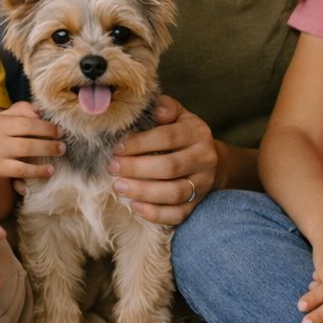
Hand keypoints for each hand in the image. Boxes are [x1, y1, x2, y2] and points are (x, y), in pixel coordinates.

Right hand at [0, 102, 62, 180]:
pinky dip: (36, 171)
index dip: (46, 125)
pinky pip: (20, 171)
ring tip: (60, 154)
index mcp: (0, 121)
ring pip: (25, 151)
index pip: (26, 120)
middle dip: (49, 138)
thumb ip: (20, 110)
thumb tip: (39, 110)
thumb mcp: (0, 118)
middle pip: (28, 134)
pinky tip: (49, 171)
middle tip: (63, 144)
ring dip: (46, 152)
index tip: (60, 130)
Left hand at [107, 95, 218, 224]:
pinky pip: (178, 214)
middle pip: (170, 167)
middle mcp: (204, 159)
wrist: (210, 160)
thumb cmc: (183, 134)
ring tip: (118, 187)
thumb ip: (165, 108)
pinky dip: (155, 213)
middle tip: (112, 167)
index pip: (168, 137)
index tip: (117, 148)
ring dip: (143, 191)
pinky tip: (134, 206)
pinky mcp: (198, 204)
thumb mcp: (178, 115)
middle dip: (136, 168)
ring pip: (174, 193)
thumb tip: (155, 111)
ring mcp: (203, 184)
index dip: (140, 143)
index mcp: (198, 133)